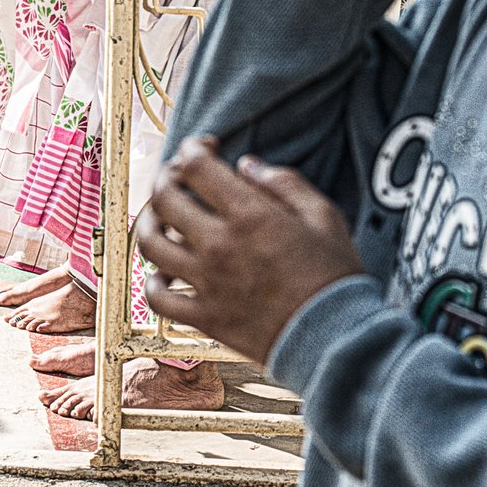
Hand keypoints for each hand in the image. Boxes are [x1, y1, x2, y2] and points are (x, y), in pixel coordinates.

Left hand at [135, 135, 361, 363]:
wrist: (337, 338)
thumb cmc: (335, 276)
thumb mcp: (324, 217)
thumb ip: (284, 184)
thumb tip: (246, 165)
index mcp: (249, 216)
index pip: (196, 167)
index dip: (193, 148)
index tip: (203, 147)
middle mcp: (219, 246)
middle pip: (164, 198)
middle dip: (166, 177)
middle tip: (178, 176)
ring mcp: (206, 283)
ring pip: (150, 243)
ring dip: (149, 222)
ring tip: (159, 217)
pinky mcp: (203, 317)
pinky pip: (157, 297)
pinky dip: (152, 281)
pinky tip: (164, 271)